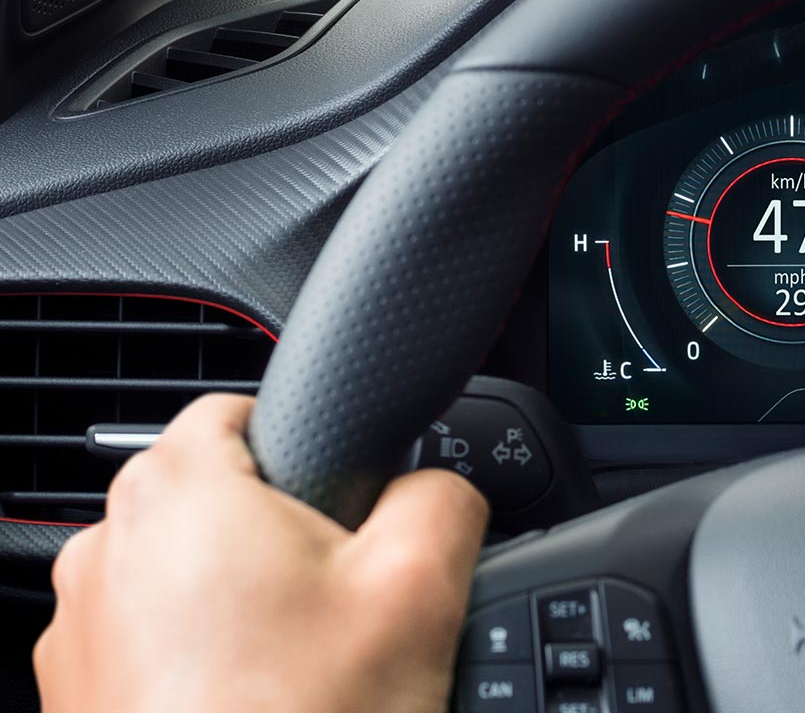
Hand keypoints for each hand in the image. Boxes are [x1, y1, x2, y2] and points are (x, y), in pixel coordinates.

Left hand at [34, 394, 488, 712]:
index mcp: (177, 490)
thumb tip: (437, 486)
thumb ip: (441, 497)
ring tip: (302, 674)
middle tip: (342, 611)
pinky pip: (154, 649)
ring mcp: (79, 632)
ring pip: (184, 580)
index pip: (244, 408)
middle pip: (216, 500)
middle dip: (282, 542)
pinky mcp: (77, 700)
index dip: (315, 452)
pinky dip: (202, 668)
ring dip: (240, 608)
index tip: (350, 516)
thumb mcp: (420, 589)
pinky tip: (259, 708)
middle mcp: (105, 550)